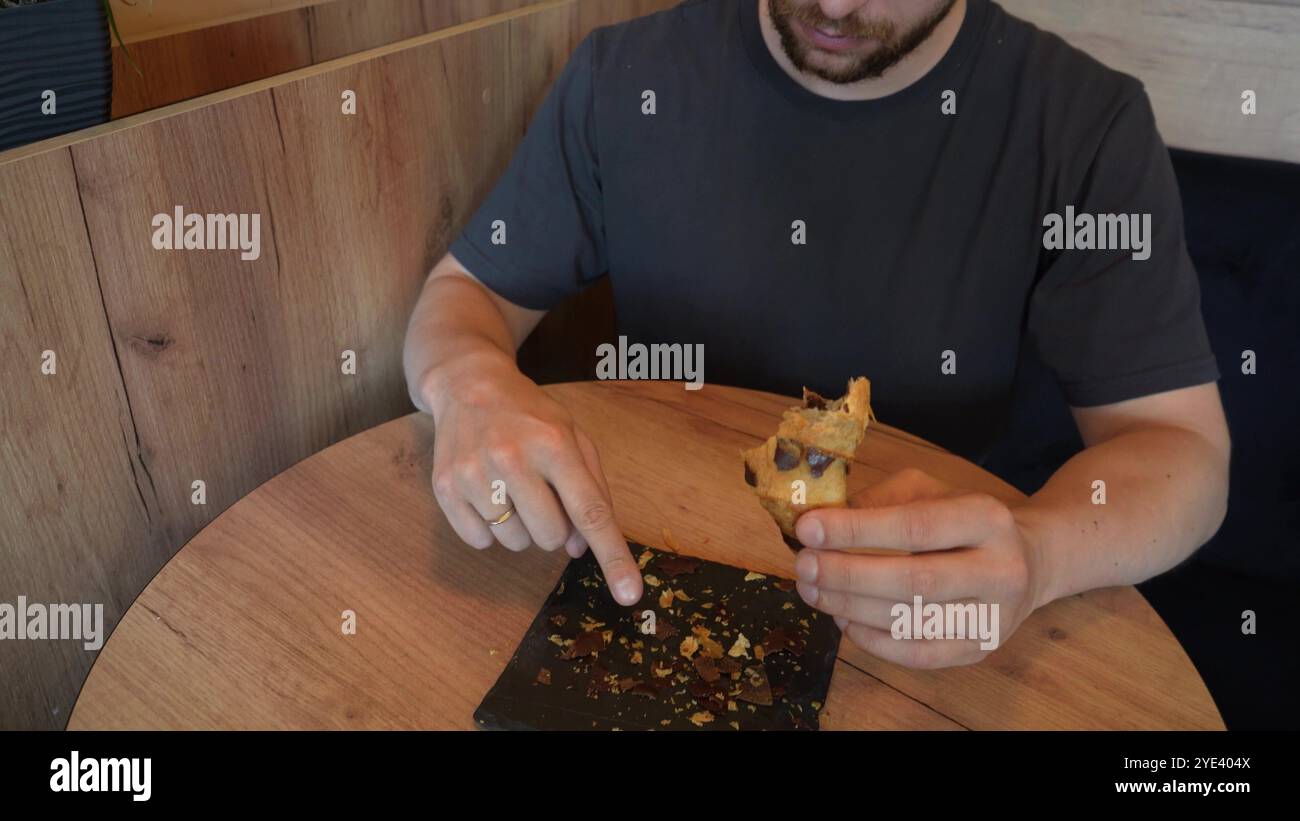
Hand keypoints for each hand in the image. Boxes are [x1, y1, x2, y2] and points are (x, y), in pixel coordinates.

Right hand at [422, 353, 642, 604]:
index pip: (590, 511)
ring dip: (521, 528)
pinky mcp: (445, 487)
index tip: (630, 595)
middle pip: (551, 537)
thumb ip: (590, 490)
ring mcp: (474, 473)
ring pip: (515, 543)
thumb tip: (580, 547)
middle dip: (555, 529)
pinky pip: (479, 542)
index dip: (612, 555)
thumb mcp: (574, 437)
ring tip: (512, 489)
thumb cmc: (530, 416)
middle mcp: (512, 458)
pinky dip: (489, 529)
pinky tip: (487, 494)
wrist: (468, 385)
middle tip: (542, 495)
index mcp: (555, 443)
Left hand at [791, 468, 1046, 667]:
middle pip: (914, 580)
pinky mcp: (979, 650)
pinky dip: (872, 641)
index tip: (807, 528)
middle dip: (847, 574)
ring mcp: (994, 617)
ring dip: (850, 608)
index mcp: (987, 518)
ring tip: (812, 591)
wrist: (1029, 562)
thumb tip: (817, 519)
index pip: (915, 526)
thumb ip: (878, 501)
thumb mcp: (928, 492)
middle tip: (803, 566)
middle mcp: (1000, 570)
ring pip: (912, 621)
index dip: (856, 530)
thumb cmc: (961, 522)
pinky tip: (843, 620)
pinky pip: (918, 654)